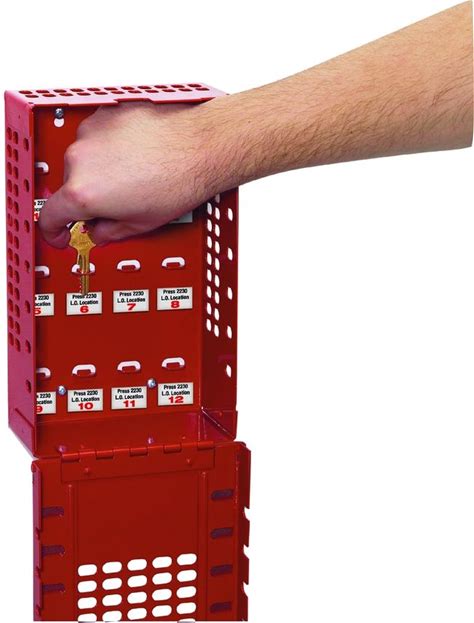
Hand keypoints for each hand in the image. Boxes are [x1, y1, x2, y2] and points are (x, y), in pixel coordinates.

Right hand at [39, 102, 214, 246]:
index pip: (50, 217)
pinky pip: (98, 138)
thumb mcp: (141, 224)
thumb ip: (110, 232)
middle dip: (90, 199)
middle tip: (118, 205)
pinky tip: (136, 157)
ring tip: (135, 177)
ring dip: (100, 172)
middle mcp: (80, 158)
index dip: (54, 233)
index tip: (61, 235)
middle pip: (71, 186)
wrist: (201, 147)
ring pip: (84, 160)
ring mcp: (91, 132)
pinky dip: (110, 149)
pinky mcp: (105, 114)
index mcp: (84, 192)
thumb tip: (101, 232)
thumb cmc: (178, 182)